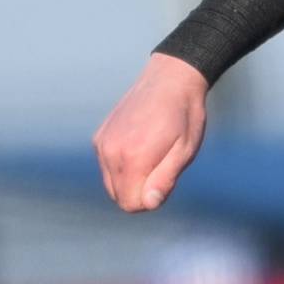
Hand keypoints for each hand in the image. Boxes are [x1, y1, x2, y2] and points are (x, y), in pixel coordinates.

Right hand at [94, 53, 208, 210]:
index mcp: (132, 158)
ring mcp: (102, 143)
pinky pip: (107, 167)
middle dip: (140, 192)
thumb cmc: (183, 117)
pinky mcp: (99, 137)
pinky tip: (139, 146)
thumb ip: (164, 180)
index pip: (131, 204)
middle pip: (119, 197)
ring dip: (131, 179)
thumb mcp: (184, 151)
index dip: (150, 200)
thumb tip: (148, 204)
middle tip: (161, 167)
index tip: (164, 180)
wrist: (170, 79)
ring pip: (112, 184)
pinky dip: (121, 166)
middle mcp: (110, 151)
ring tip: (151, 155)